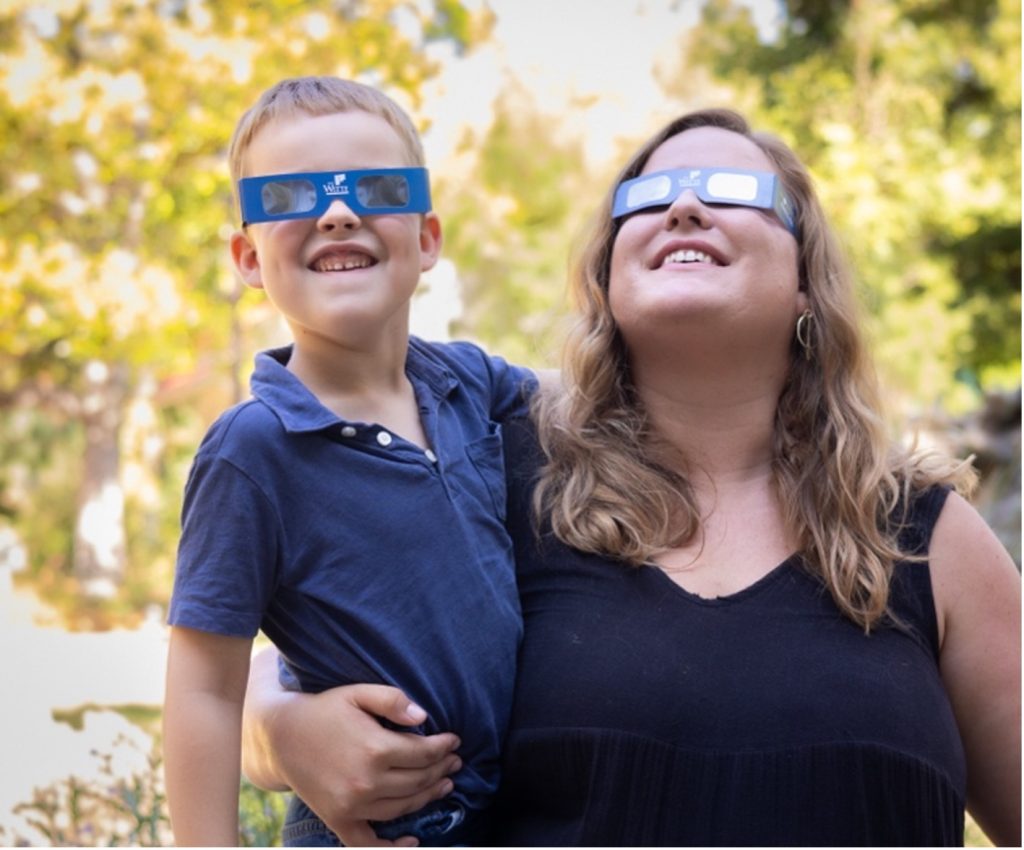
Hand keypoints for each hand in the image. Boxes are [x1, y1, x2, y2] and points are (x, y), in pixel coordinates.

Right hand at [264, 682, 461, 846]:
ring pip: (403, 808)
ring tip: (443, 786)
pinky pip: (368, 843)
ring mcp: (352, 805)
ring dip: (428, 798)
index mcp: (375, 748)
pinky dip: (391, 847)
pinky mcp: (338, 820)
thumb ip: (392, 700)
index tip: (454, 741)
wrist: (281, 736)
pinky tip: (412, 842)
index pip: (423, 753)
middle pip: (418, 781)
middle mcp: (367, 781)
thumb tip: (423, 717)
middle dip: (441, 770)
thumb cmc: (324, 710)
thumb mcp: (358, 693)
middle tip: (455, 762)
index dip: (443, 747)